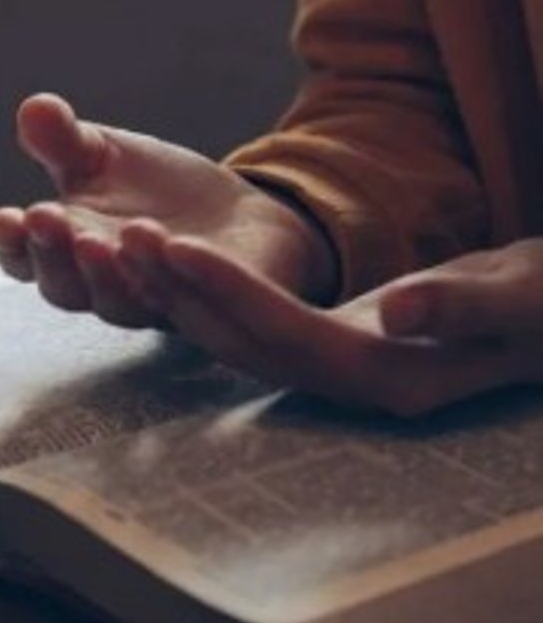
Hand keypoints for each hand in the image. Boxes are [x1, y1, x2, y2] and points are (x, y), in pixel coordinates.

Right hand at [0, 93, 337, 326]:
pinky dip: (177, 274)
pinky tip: (176, 245)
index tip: (3, 219)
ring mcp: (147, 301)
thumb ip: (64, 140)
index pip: (21, 257)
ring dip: (107, 273)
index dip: (10, 243)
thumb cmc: (151, 189)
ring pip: (118, 302)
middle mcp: (96, 285)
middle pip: (63, 287)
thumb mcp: (104, 155)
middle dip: (52, 254)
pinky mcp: (204, 306)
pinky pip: (187, 300)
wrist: (232, 216)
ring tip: (103, 238)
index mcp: (62, 249)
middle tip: (46, 218)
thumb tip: (35, 107)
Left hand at [117, 228, 542, 416]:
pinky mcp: (328, 347)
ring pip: (238, 335)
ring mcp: (337, 370)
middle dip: (183, 291)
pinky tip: (161, 258)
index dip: (233, 293)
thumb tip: (402, 309)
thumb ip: (463, 306)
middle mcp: (353, 384)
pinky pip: (251, 323)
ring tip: (123, 240)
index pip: (295, 334)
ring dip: (180, 291)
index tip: (178, 249)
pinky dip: (206, 291)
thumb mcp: (526, 298)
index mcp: (394, 376)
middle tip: (120, 238)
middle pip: (249, 340)